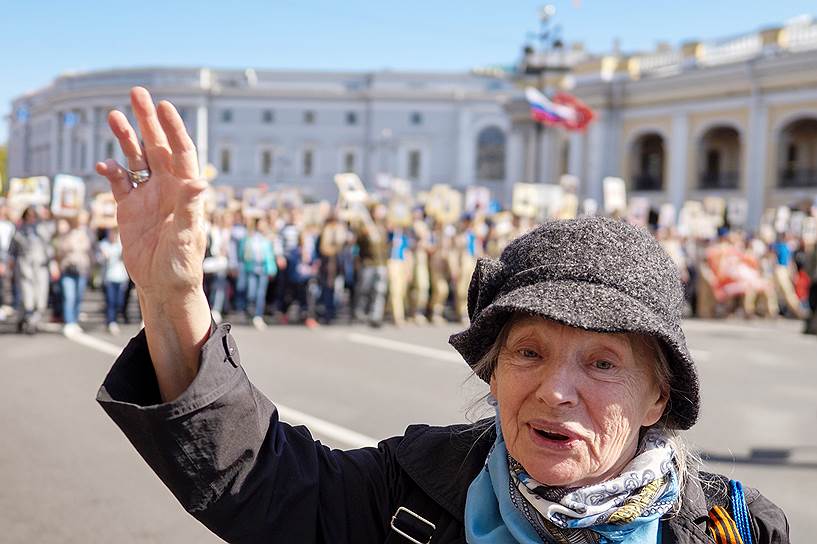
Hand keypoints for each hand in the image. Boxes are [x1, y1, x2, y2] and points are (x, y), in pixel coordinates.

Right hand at [96, 87, 210, 401]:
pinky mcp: (130, 209)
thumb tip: (200, 181)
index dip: (174, 129)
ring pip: (137, 159)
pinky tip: (103, 164)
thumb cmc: (183, 265)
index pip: (182, 152)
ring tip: (114, 115)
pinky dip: (112, 171)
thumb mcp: (187, 237)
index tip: (164, 106)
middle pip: (158, 147)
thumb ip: (190, 208)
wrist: (164, 287)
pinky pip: (120, 183)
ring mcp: (149, 197)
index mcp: (186, 192)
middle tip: (137, 93)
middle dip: (148, 121)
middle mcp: (169, 189)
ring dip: (127, 139)